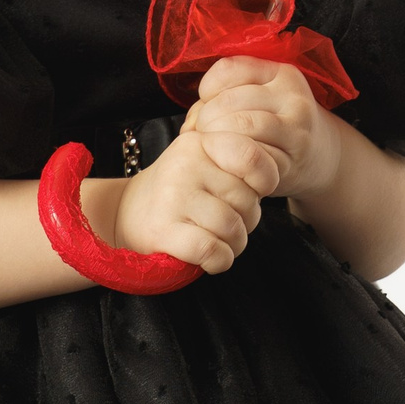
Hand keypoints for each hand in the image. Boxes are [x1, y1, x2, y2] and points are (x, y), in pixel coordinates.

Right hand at [110, 125, 267, 275]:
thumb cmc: (182, 192)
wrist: (127, 215)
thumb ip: (240, 162)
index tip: (254, 191)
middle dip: (247, 219)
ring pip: (232, 227)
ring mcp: (173, 197)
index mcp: (200, 143)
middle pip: (246, 199)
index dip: (265, 180)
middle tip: (227, 222)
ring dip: (234, 243)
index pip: (251, 156)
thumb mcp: (206, 163)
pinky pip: (212, 250)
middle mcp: (185, 165)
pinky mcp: (163, 230)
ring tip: (219, 240)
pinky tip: (211, 258)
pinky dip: (219, 260)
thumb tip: (276, 174)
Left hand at [180, 55, 334, 204]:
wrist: (316, 156)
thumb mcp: (257, 97)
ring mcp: (295, 128)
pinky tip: (229, 163)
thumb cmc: (273, 125)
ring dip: (217, 140)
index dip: (207, 90)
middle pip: (230, 101)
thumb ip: (222, 98)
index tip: (207, 105)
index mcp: (280, 71)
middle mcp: (292, 95)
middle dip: (206, 120)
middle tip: (202, 135)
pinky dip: (232, 161)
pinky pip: (252, 156)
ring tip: (212, 148)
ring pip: (243, 125)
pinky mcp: (291, 159)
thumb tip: (188, 127)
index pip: (227, 70)